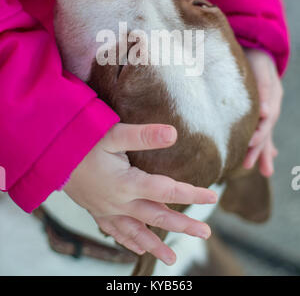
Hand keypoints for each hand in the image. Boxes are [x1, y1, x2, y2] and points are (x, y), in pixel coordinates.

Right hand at [64, 123, 216, 265]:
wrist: (48, 157)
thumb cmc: (80, 143)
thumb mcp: (112, 135)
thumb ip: (143, 136)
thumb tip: (173, 133)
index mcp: (126, 183)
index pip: (166, 190)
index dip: (191, 194)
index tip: (212, 197)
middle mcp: (119, 202)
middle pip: (157, 217)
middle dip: (182, 225)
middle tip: (205, 233)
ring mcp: (107, 210)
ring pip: (136, 232)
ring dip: (156, 244)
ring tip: (173, 258)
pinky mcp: (97, 211)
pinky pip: (115, 232)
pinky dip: (129, 242)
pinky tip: (138, 249)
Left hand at [243, 49, 282, 176]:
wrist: (257, 47)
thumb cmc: (256, 56)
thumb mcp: (261, 66)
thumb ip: (264, 87)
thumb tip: (264, 112)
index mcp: (271, 98)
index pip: (266, 120)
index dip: (259, 133)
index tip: (250, 142)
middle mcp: (270, 107)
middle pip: (265, 132)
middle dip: (259, 150)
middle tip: (249, 165)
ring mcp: (265, 109)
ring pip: (264, 134)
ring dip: (261, 151)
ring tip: (262, 170)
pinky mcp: (257, 109)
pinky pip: (260, 129)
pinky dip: (261, 143)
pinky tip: (261, 154)